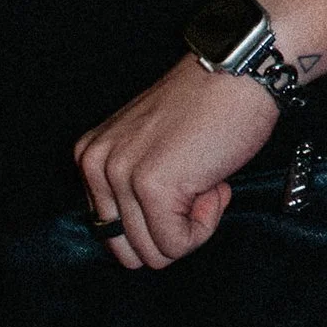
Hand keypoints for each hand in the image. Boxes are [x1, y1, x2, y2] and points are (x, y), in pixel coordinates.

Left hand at [75, 55, 282, 269]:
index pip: (112, 235)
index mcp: (90, 157)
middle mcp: (96, 165)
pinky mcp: (153, 187)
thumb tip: (136, 240)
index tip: (178, 185)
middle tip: (192, 190)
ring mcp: (122, 176)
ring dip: (191, 226)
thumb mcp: (146, 146)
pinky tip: (213, 182)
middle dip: (169, 234)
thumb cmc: (205, 108)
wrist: (237, 74)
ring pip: (156, 253)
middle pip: (129, 251)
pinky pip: (177, 244)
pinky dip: (205, 224)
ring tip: (203, 180)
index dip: (155, 222)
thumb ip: (129, 186)